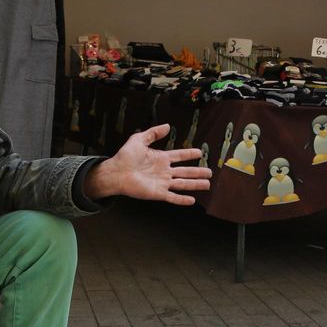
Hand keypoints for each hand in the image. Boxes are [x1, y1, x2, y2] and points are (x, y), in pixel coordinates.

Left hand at [85, 124, 210, 204]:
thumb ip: (153, 133)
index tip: (199, 152)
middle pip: (186, 171)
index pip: (179, 156)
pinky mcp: (158, 193)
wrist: (116, 172)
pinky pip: (173, 197)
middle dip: (198, 172)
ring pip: (183, 184)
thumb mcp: (139, 140)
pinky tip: (192, 200)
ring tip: (208, 184)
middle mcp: (164, 171)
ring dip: (196, 184)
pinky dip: (182, 200)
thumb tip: (167, 125)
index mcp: (161, 158)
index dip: (189, 154)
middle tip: (210, 172)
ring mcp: (162, 183)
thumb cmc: (125, 157)